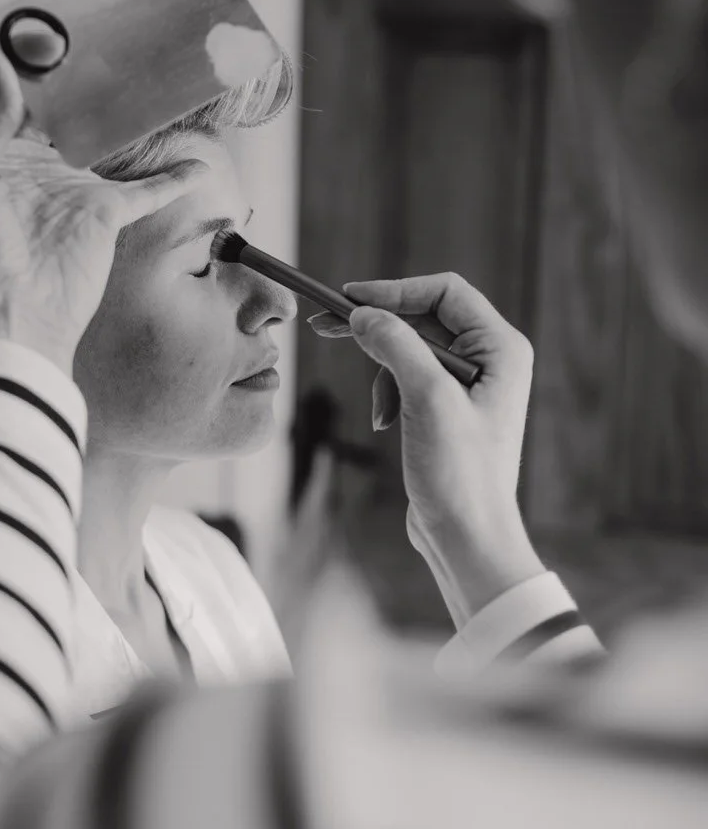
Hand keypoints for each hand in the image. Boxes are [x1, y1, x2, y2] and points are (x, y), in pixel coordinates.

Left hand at [0, 44, 207, 372]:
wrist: (12, 326)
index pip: (10, 96)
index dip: (26, 62)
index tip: (47, 23)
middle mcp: (33, 168)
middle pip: (62, 111)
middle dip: (80, 76)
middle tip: (105, 33)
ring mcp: (73, 189)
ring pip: (107, 140)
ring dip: (125, 113)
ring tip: (147, 69)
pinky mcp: (107, 214)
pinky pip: (149, 189)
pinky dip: (174, 177)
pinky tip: (196, 162)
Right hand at [316, 273, 543, 625]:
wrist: (466, 537)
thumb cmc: (460, 474)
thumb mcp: (426, 399)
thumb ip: (396, 346)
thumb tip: (362, 314)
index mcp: (501, 348)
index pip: (445, 292)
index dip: (395, 291)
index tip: (349, 299)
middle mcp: (490, 360)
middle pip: (423, 318)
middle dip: (379, 328)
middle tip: (326, 325)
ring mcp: (470, 385)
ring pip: (409, 349)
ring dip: (384, 372)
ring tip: (382, 412)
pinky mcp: (448, 409)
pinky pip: (408, 378)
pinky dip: (389, 394)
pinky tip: (386, 424)